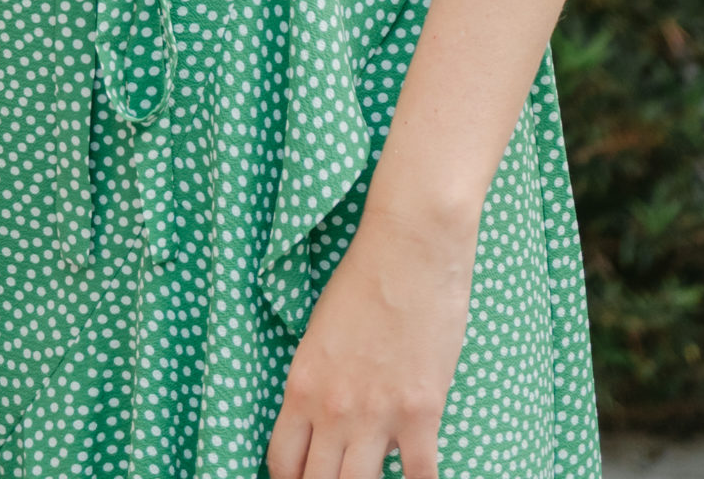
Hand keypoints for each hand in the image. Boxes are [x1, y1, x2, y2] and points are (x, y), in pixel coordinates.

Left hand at [267, 203, 471, 478]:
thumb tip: (335, 423)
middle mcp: (333, 408)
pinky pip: (418, 478)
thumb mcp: (321, 333)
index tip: (304, 476)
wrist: (409, 247)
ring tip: (372, 476)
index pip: (282, 462)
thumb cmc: (364, 278)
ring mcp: (377, 415)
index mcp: (302, 385)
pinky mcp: (421, 413)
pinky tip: (417, 478)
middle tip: (337, 476)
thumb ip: (321, 383)